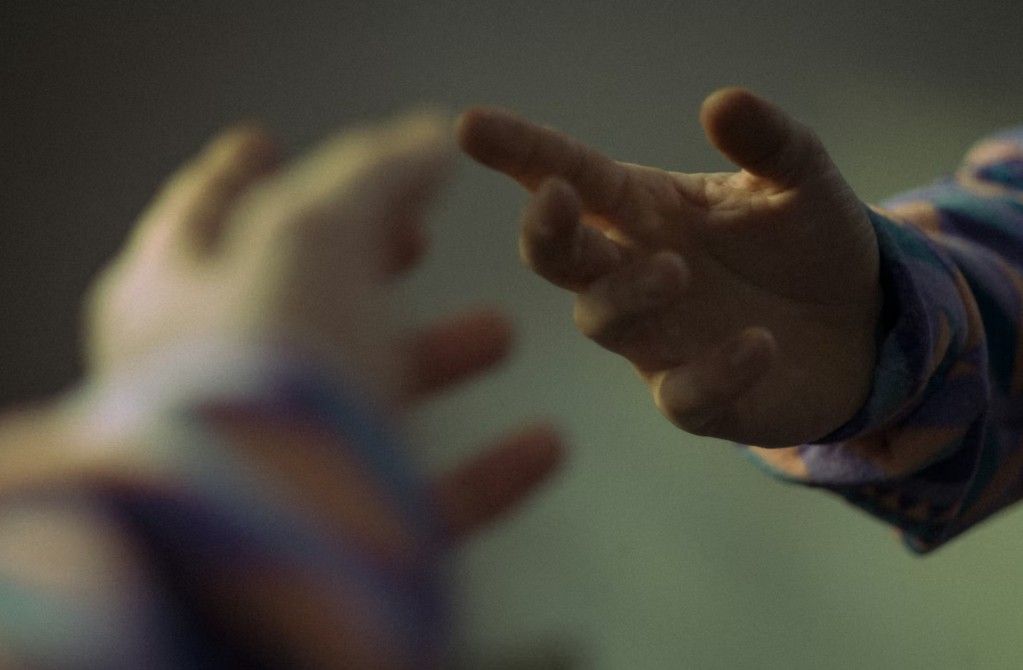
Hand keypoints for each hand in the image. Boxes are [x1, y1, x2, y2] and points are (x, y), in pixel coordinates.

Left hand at [84, 112, 563, 539]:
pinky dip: (489, 470)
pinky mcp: (338, 535)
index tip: (267, 139)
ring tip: (500, 331)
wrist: (255, 548)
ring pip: (368, 399)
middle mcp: (215, 380)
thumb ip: (370, 179)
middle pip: (301, 302)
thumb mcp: (311, 236)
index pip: (204, 211)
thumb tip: (425, 135)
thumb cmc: (260, 367)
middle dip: (366, 259)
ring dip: (437, 360)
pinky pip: (423, 496)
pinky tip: (546, 445)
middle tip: (418, 232)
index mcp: (175, 297)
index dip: (240, 169)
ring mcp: (277, 459)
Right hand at [459, 88, 880, 445]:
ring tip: (675, 270)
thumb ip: (768, 140)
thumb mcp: (801, 179)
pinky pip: (682, 394)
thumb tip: (720, 102)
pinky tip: (758, 344)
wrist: (861, 326)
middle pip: (561, 255)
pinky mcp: (697, 398)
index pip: (572, 173)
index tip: (469, 127)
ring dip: (627, 295)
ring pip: (601, 322)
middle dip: (545, 230)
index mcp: (646, 210)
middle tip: (555, 197)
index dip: (520, 151)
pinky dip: (713, 372)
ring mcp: (659, 339)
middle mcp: (634, 271)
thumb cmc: (808, 244)